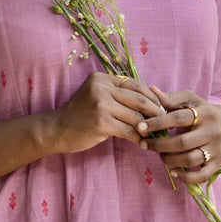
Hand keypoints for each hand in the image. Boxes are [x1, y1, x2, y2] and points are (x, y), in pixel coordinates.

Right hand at [50, 72, 166, 155]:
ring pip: (136, 116)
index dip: (151, 96)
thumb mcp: (96, 95)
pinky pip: (129, 131)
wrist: (57, 129)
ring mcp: (101, 105)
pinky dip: (138, 138)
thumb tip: (149, 100)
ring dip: (148, 128)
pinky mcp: (102, 123)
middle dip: (155, 112)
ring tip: (155, 135)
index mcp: (102, 78)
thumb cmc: (79, 114)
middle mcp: (101, 88)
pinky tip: (142, 143)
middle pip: (139, 99)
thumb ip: (117, 93)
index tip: (160, 107)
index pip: (135, 84)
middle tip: (163, 122)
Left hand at [136, 86, 220, 185]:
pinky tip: (173, 171)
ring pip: (190, 160)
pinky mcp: (217, 164)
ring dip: (169, 160)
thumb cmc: (203, 111)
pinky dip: (185, 177)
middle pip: (182, 142)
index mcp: (204, 113)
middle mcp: (212, 132)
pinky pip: (201, 176)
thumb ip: (171, 98)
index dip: (158, 123)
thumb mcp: (191, 100)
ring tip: (160, 155)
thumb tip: (151, 90)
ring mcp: (215, 149)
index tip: (140, 127)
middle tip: (145, 144)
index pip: (178, 118)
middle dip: (159, 145)